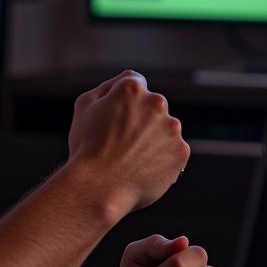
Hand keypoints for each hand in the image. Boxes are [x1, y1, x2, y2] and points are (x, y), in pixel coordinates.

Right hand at [67, 71, 189, 215]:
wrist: (99, 187)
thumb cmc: (87, 147)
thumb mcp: (85, 105)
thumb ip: (108, 86)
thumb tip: (127, 79)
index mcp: (132, 88)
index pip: (135, 83)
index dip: (123, 100)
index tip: (116, 119)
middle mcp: (157, 103)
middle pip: (152, 106)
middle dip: (141, 119)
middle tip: (122, 143)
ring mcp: (172, 128)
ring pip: (164, 129)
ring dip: (153, 138)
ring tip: (132, 159)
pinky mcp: (181, 152)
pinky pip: (173, 151)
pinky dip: (162, 158)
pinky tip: (143, 168)